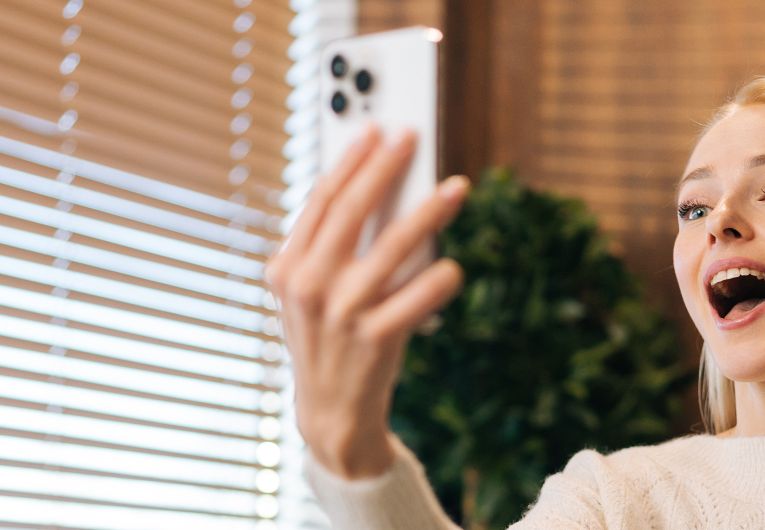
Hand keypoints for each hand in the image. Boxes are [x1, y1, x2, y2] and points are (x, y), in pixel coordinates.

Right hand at [265, 124, 469, 477]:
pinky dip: (441, 278)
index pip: (321, 201)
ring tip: (456, 189)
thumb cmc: (323, 340)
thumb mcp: (308, 293)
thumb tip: (374, 189)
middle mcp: (309, 286)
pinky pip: (419, 296)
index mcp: (287, 267)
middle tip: (412, 139)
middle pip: (353, 211)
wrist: (329, 411)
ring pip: (393, 246)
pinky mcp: (375, 339)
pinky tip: (454, 267)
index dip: (350, 162)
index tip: (375, 130)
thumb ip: (327, 247)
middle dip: (385, 167)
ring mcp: (341, 313)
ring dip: (429, 212)